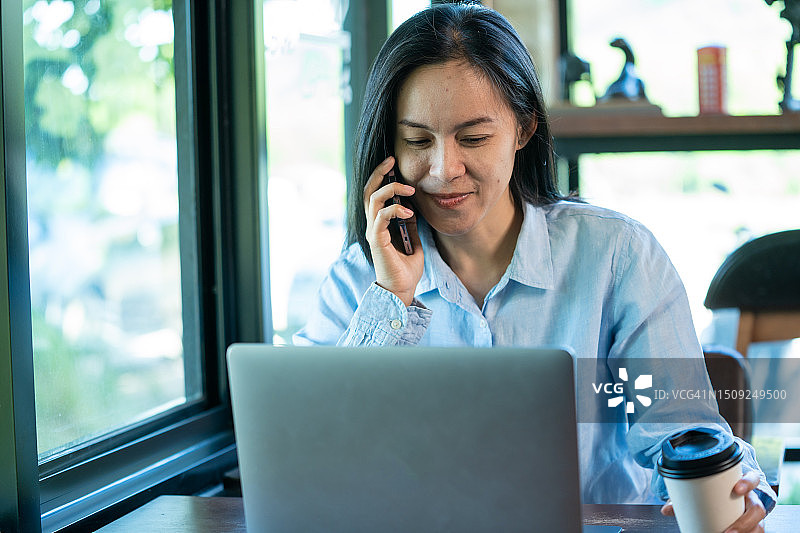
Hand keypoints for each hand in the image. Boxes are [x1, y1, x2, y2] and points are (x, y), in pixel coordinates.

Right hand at [363, 156, 423, 305]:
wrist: (402, 290)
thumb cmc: (406, 270)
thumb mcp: (413, 241)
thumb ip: (410, 224)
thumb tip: (413, 206)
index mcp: (379, 224)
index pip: (374, 194)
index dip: (381, 177)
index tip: (393, 163)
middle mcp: (372, 225)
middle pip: (368, 191)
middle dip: (379, 172)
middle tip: (392, 160)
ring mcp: (373, 231)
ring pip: (373, 199)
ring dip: (392, 189)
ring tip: (411, 190)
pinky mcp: (376, 240)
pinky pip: (381, 216)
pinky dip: (395, 209)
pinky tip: (409, 212)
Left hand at [660, 470, 765, 532]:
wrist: (727, 499)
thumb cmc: (717, 493)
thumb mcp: (705, 491)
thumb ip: (686, 498)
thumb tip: (666, 510)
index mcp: (743, 484)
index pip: (753, 478)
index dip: (748, 482)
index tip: (737, 488)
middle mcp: (752, 499)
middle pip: (758, 509)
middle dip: (745, 522)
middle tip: (729, 531)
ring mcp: (754, 514)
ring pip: (759, 525)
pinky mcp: (753, 525)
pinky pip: (756, 532)